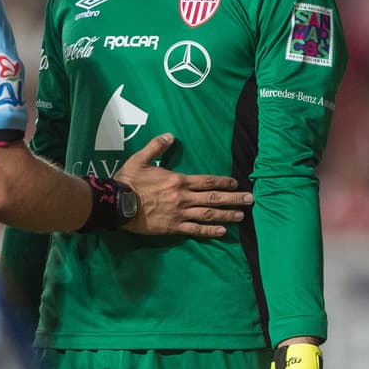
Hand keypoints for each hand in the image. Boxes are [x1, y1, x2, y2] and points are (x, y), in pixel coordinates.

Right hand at [115, 133, 252, 236]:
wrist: (118, 204)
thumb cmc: (129, 181)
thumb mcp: (140, 159)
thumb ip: (156, 147)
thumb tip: (170, 136)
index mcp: (178, 180)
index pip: (206, 181)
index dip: (223, 181)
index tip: (236, 183)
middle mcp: (183, 197)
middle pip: (213, 198)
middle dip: (233, 199)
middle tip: (250, 200)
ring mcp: (180, 214)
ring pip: (208, 215)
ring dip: (226, 215)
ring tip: (241, 215)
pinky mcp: (173, 227)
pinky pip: (195, 230)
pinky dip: (209, 231)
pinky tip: (221, 232)